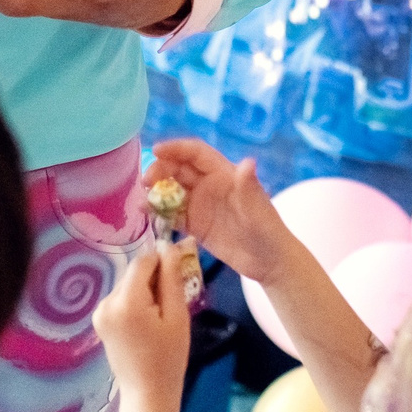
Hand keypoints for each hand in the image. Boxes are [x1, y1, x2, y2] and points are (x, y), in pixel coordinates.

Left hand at [96, 244, 193, 410]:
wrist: (147, 394)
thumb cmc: (169, 358)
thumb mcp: (177, 316)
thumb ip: (172, 278)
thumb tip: (170, 245)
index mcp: (126, 301)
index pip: (143, 261)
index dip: (162, 261)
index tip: (179, 274)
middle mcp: (106, 302)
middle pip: (134, 273)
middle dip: (153, 279)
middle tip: (171, 302)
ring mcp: (99, 311)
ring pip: (127, 284)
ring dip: (144, 290)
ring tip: (159, 316)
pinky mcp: (99, 319)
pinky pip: (120, 298)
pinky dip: (134, 301)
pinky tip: (146, 322)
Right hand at [144, 139, 295, 281]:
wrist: (269, 263)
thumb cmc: (268, 230)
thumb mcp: (258, 208)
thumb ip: (248, 187)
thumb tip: (247, 162)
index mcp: (224, 174)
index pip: (195, 153)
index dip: (176, 149)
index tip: (156, 150)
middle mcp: (209, 185)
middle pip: (178, 169)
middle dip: (160, 170)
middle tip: (145, 182)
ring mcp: (200, 205)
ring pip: (171, 191)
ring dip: (155, 192)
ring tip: (141, 201)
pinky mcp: (195, 225)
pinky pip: (172, 214)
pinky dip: (158, 213)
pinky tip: (146, 215)